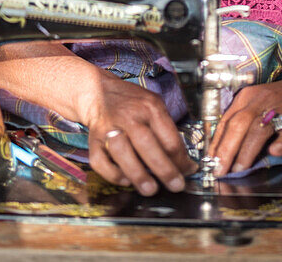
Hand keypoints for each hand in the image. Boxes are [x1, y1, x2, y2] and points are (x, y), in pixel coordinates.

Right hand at [84, 72, 196, 194]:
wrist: (99, 91)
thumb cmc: (132, 103)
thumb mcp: (154, 105)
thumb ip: (166, 130)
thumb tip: (182, 162)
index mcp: (149, 107)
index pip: (169, 137)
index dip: (182, 159)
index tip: (188, 171)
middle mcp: (128, 116)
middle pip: (147, 144)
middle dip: (164, 170)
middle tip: (176, 186)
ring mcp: (108, 128)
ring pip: (122, 152)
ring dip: (138, 174)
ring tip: (150, 189)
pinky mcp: (93, 140)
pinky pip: (100, 162)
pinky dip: (112, 175)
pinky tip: (125, 180)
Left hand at [208, 78, 281, 176]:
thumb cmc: (279, 101)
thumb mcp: (255, 104)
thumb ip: (240, 122)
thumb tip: (221, 149)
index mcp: (247, 97)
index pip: (227, 120)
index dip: (217, 142)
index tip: (210, 161)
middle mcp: (261, 100)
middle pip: (239, 124)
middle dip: (227, 149)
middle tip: (220, 169)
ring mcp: (281, 110)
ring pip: (259, 130)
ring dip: (247, 152)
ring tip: (239, 169)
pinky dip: (281, 143)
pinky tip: (274, 153)